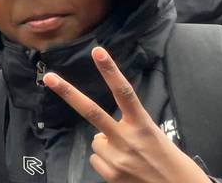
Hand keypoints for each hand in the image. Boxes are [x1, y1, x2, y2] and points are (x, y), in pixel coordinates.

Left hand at [43, 47, 209, 182]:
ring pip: (96, 141)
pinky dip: (107, 162)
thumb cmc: (172, 162)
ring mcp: (118, 159)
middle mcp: (128, 140)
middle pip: (92, 111)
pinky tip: (125, 168)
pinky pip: (96, 160)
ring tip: (130, 156)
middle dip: (68, 93)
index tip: (97, 51)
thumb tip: (105, 130)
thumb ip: (131, 128)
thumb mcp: (156, 137)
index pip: (124, 92)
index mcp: (144, 126)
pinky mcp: (112, 176)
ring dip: (107, 145)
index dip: (110, 71)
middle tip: (49, 77)